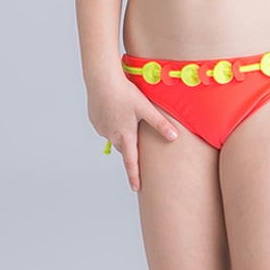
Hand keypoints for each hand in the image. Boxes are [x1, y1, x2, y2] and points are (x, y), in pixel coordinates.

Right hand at [88, 75, 177, 190]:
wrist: (102, 81)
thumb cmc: (125, 94)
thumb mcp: (146, 108)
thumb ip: (160, 124)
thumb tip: (174, 137)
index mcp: (125, 135)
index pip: (131, 162)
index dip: (134, 176)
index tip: (136, 188)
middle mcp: (112, 136)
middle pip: (124, 147)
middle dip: (131, 147)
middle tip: (136, 140)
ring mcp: (101, 128)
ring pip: (114, 136)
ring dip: (121, 131)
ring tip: (126, 115)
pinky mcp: (95, 120)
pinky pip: (106, 126)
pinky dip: (112, 122)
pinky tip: (115, 109)